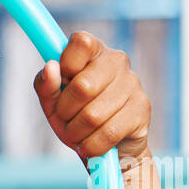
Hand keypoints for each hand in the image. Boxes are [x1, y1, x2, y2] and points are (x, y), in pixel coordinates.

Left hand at [33, 30, 151, 166]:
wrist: (108, 147)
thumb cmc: (76, 117)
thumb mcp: (53, 102)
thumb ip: (46, 85)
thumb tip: (50, 67)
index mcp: (93, 51)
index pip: (80, 42)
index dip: (65, 66)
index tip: (63, 83)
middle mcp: (117, 61)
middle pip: (82, 87)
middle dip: (65, 113)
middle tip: (65, 120)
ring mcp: (133, 83)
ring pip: (93, 115)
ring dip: (76, 133)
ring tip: (77, 134)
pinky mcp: (142, 108)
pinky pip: (108, 133)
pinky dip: (91, 146)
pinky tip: (90, 145)